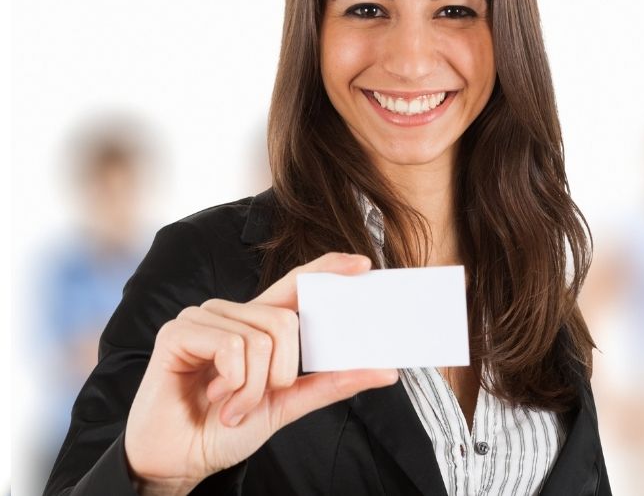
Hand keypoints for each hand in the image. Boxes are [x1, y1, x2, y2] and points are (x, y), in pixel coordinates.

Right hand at [123, 252, 398, 493]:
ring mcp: (202, 318)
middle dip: (281, 372)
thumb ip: (332, 383)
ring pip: (260, 337)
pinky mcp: (178, 332)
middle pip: (285, 321)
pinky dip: (232, 382)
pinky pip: (231, 346)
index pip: (296, 284)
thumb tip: (385, 371)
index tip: (362, 264)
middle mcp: (232, 313)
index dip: (328, 269)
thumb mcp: (288, 403)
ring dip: (253, 387)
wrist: (180, 460)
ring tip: (231, 404)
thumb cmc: (226, 429)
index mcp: (257, 324)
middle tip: (259, 396)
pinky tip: (214, 396)